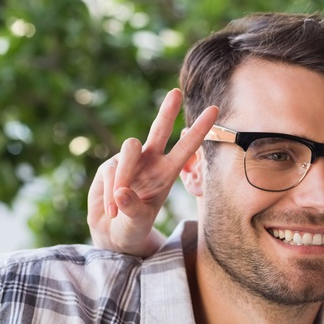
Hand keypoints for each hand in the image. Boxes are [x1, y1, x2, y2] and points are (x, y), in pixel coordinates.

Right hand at [86, 89, 216, 255]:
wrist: (112, 232)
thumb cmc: (134, 226)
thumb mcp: (139, 223)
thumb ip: (133, 208)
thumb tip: (122, 191)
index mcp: (167, 172)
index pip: (187, 147)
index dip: (199, 129)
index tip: (214, 109)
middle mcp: (150, 161)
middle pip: (159, 130)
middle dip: (167, 111)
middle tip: (177, 92)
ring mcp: (129, 161)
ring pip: (129, 150)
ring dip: (125, 176)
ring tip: (121, 207)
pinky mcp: (109, 166)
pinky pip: (110, 173)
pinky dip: (110, 194)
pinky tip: (113, 210)